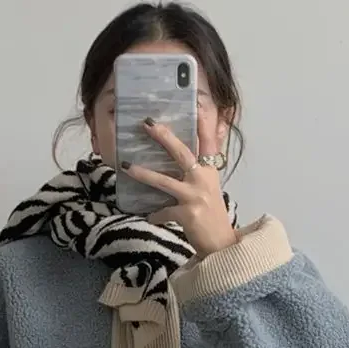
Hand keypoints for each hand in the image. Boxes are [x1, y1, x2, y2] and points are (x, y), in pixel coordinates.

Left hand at [120, 119, 237, 258]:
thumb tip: (182, 163)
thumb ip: (198, 174)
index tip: (196, 103)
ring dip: (143, 173)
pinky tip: (151, 217)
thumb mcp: (210, 190)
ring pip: (164, 181)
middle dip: (163, 137)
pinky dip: (155, 215)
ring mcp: (195, 196)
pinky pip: (163, 211)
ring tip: (127, 167)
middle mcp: (203, 179)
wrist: (222, 244)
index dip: (202, 123)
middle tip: (147, 123)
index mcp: (209, 171)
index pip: (207, 142)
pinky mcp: (187, 214)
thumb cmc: (212, 217)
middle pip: (182, 153)